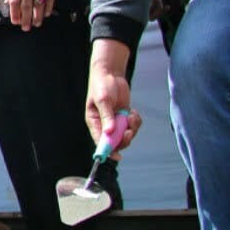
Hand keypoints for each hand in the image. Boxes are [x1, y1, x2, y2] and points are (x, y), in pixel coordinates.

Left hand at [6, 0, 59, 30]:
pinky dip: (49, 6)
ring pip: (39, 2)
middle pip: (27, 3)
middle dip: (26, 18)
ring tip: (37, 24)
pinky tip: (47, 14)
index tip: (15, 22)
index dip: (15, 12)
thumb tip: (8, 2)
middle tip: (26, 28)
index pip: (15, 0)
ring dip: (38, 15)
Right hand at [85, 39, 141, 156]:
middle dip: (124, 138)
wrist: (110, 72)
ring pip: (126, 134)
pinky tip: (132, 111)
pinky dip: (135, 121)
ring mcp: (115, 121)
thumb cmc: (101, 85)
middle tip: (129, 131)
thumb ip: (107, 116)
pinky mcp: (124, 116)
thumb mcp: (103, 100)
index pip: (100, 140)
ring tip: (131, 115)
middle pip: (115, 141)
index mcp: (94, 122)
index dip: (107, 150)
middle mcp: (104, 124)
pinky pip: (133, 125)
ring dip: (132, 127)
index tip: (117, 156)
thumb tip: (110, 133)